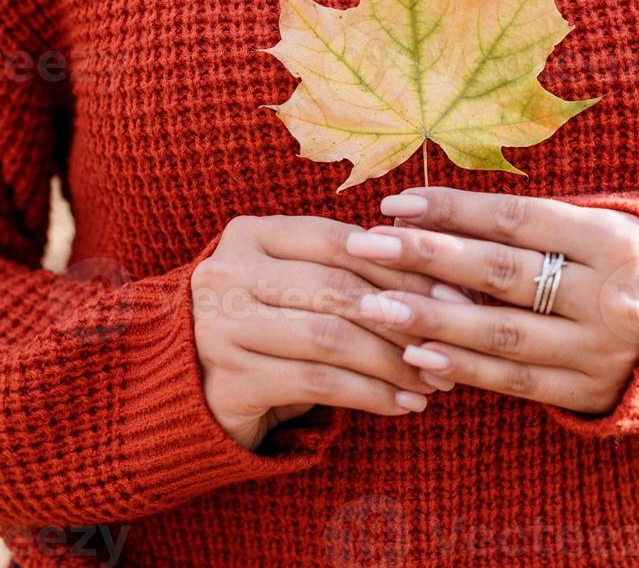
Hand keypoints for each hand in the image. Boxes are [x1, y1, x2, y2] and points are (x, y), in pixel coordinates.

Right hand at [192, 214, 469, 449]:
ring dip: (393, 360)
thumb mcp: (295, 283)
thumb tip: (441, 277)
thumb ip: (348, 270)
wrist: (186, 383)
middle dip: (405, 314)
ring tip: (435, 378)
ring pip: (330, 337)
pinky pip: (317, 384)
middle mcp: (227, 273)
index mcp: (250, 234)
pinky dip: (370, 394)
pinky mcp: (227, 381)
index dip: (400, 265)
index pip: (338, 240)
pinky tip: (404, 404)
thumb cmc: (264, 322)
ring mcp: (220, 327)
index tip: (452, 291)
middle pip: (337, 287)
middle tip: (451, 339)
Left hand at [346, 188, 638, 414]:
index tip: (396, 202)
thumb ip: (536, 226)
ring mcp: (598, 348)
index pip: (516, 219)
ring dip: (431, 317)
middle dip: (426, 255)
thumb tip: (445, 221)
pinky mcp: (588, 390)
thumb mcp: (604, 224)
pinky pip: (517, 380)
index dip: (453, 209)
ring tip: (374, 303)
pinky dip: (464, 367)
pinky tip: (417, 354)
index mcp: (612, 239)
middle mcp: (608, 295)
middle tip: (365, 244)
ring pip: (501, 331)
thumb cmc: (637, 260)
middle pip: (500, 272)